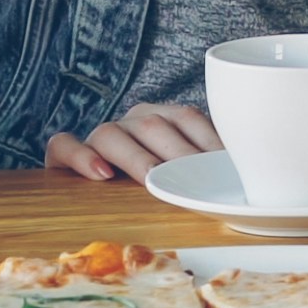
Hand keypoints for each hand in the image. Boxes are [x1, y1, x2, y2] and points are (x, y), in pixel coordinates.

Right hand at [46, 102, 221, 182]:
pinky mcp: (63, 154)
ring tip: (150, 179)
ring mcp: (99, 135)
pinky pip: (64, 145)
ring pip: (111, 134)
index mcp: (162, 118)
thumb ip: (205, 171)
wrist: (96, 189)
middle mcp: (131, 121)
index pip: (186, 118)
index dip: (205, 140)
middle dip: (174, 154)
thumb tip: (243, 180)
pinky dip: (80, 156)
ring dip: (135, 157)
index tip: (224, 166)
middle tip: (191, 181)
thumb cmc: (153, 185)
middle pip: (152, 126)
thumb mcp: (182, 176)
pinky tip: (100, 174)